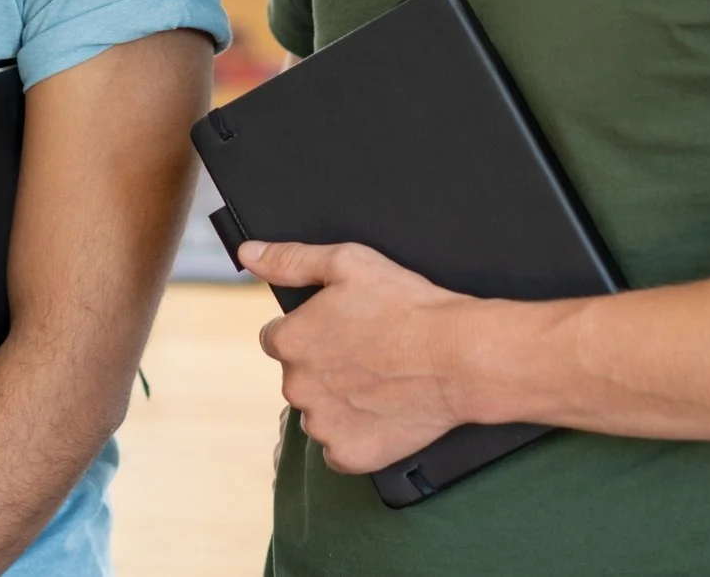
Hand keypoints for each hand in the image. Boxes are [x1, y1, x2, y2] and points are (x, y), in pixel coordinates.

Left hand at [238, 239, 478, 474]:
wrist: (459, 357)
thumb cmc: (408, 307)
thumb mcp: (347, 263)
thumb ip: (290, 259)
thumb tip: (249, 254)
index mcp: (290, 341)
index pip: (277, 338)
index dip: (310, 332)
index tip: (339, 331)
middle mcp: (297, 386)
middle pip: (299, 376)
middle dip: (324, 367)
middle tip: (366, 355)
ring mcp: (322, 424)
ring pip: (317, 413)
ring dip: (338, 402)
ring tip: (378, 383)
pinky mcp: (349, 454)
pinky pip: (338, 449)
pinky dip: (355, 436)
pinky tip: (379, 414)